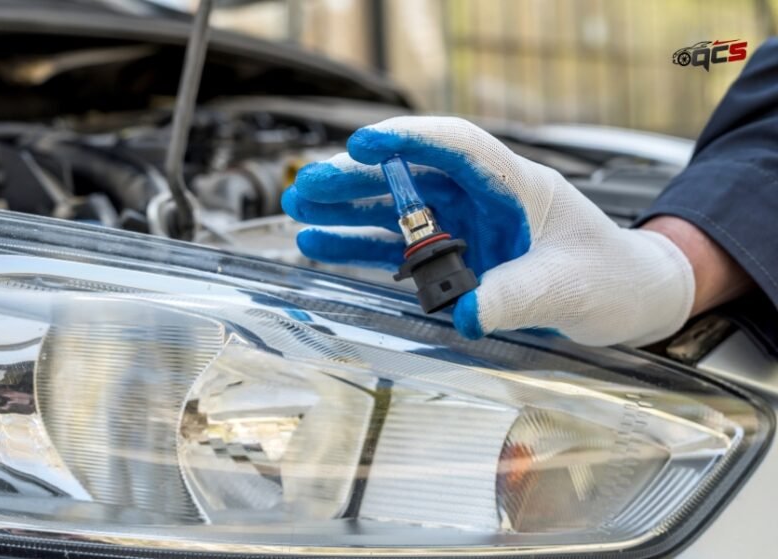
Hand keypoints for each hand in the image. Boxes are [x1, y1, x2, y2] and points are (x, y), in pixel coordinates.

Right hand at [282, 117, 694, 345]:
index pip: (455, 145)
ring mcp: (465, 228)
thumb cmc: (612, 277)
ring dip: (346, 210)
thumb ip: (518, 296)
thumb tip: (467, 313)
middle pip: (409, 177)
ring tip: (300, 212)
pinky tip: (322, 245)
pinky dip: (360, 246)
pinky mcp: (455, 259)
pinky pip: (398, 248)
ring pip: (395, 210)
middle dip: (355, 180)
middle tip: (306, 186)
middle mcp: (482, 199)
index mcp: (515, 185)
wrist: (629, 299)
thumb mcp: (569, 287)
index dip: (407, 140)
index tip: (362, 146)